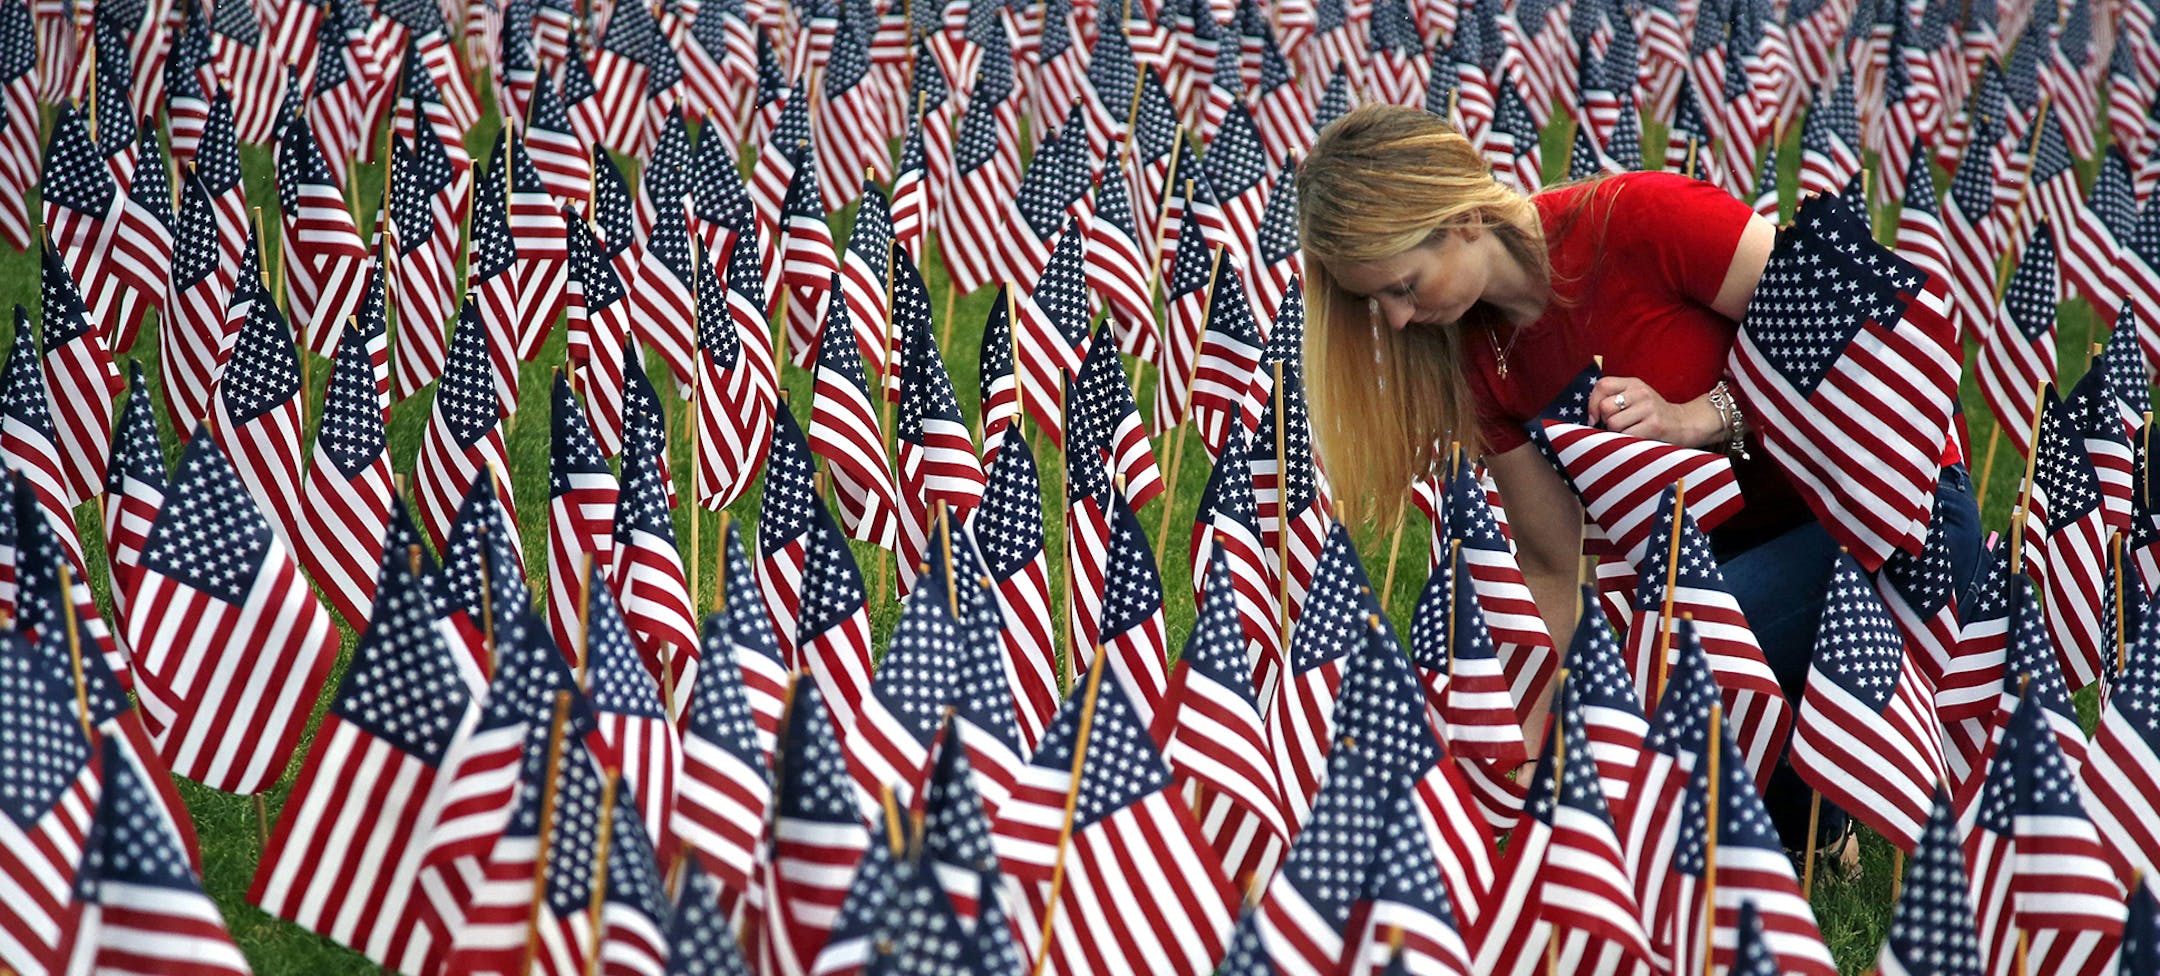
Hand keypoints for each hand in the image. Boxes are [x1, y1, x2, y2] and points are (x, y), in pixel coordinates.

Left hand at [1587, 376, 1721, 447]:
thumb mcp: (1635, 398)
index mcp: (1634, 383)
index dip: (1592, 403)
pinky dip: (1626, 441)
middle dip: (1605, 421)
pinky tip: (1637, 438)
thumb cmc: (1652, 414)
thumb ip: (1613, 398)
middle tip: (1617, 427)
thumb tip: (1589, 416)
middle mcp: (1641, 392)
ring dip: (1616, 434)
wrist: (1684, 424)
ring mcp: (1649, 408)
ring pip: (1613, 424)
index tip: (1594, 418)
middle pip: (1605, 407)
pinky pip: (1625, 436)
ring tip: (1630, 432)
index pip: (1602, 385)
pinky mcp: (1654, 426)